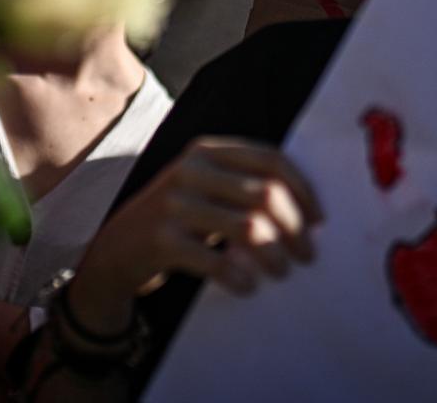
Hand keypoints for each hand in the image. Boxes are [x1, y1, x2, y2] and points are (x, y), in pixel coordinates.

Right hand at [67, 138, 323, 336]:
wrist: (116, 249)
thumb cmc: (178, 220)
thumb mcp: (205, 188)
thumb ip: (244, 187)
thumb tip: (312, 216)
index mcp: (207, 150)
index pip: (272, 160)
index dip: (304, 192)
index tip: (319, 222)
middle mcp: (190, 169)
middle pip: (266, 194)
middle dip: (296, 229)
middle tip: (307, 255)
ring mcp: (173, 202)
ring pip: (249, 227)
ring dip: (275, 257)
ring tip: (281, 272)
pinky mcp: (161, 239)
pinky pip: (218, 261)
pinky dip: (241, 279)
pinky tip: (248, 287)